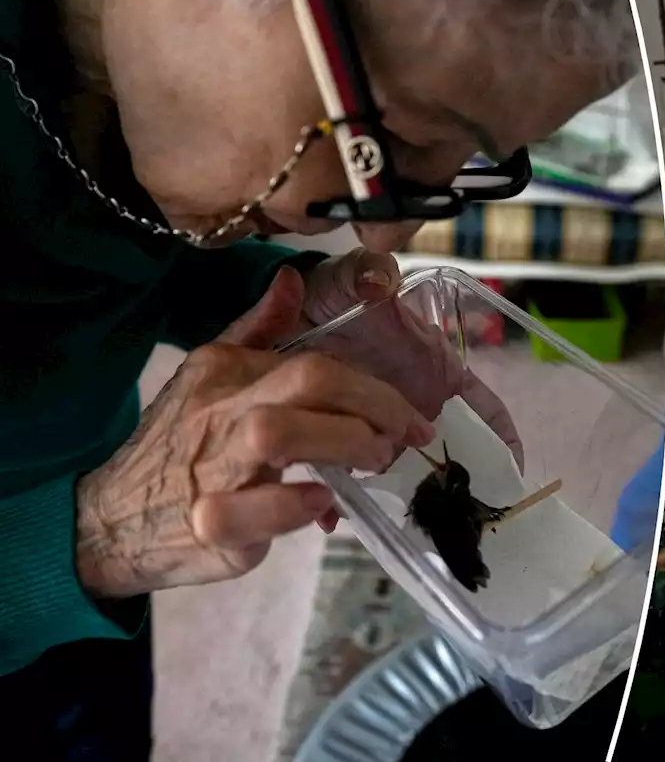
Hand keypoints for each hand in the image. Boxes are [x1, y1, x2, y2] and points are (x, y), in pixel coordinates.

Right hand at [75, 267, 435, 599]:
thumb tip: (293, 280)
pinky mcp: (208, 526)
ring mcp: (210, 467)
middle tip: (402, 439)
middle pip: (307, 382)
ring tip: (372, 463)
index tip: (410, 417)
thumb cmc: (178, 447)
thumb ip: (257, 330)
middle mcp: (218, 411)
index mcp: (225, 371)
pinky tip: (322, 505)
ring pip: (274, 434)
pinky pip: (250, 510)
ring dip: (343, 446)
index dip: (375, 390)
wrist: (113, 520)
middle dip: (373, 407)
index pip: (315, 363)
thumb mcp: (211, 376)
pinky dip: (294, 506)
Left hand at [295, 253, 523, 532]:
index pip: (482, 404)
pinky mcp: (339, 436)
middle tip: (459, 513)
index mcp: (434, 364)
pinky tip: (336, 517)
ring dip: (404, 494)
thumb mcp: (353, 277)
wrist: (286, 308)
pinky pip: (348, 472)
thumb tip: (380, 279)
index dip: (500, 434)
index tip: (512, 468)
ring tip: (408, 524)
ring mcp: (378, 422)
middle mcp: (414, 399)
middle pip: (449, 447)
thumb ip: (370, 272)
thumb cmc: (333, 291)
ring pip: (402, 468)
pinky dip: (346, 497)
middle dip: (457, 480)